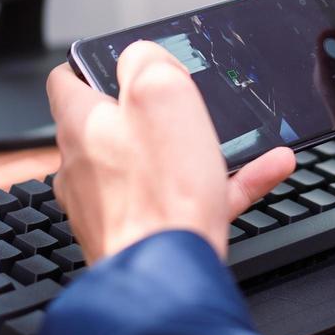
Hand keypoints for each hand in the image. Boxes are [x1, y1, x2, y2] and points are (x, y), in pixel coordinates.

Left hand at [47, 42, 294, 262]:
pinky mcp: (144, 236)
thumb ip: (147, 62)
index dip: (93, 65)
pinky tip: (267, 169)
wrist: (171, 277)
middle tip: (189, 104)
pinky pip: (187, 201)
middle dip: (154, 114)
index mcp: (80, 126)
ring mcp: (112, 208)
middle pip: (115, 126)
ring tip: (244, 138)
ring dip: (198, 149)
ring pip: (157, 165)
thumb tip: (141, 56)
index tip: (122, 62)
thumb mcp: (160, 94)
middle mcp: (86, 169)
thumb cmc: (159, 192)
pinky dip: (224, 185)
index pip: (67, 82)